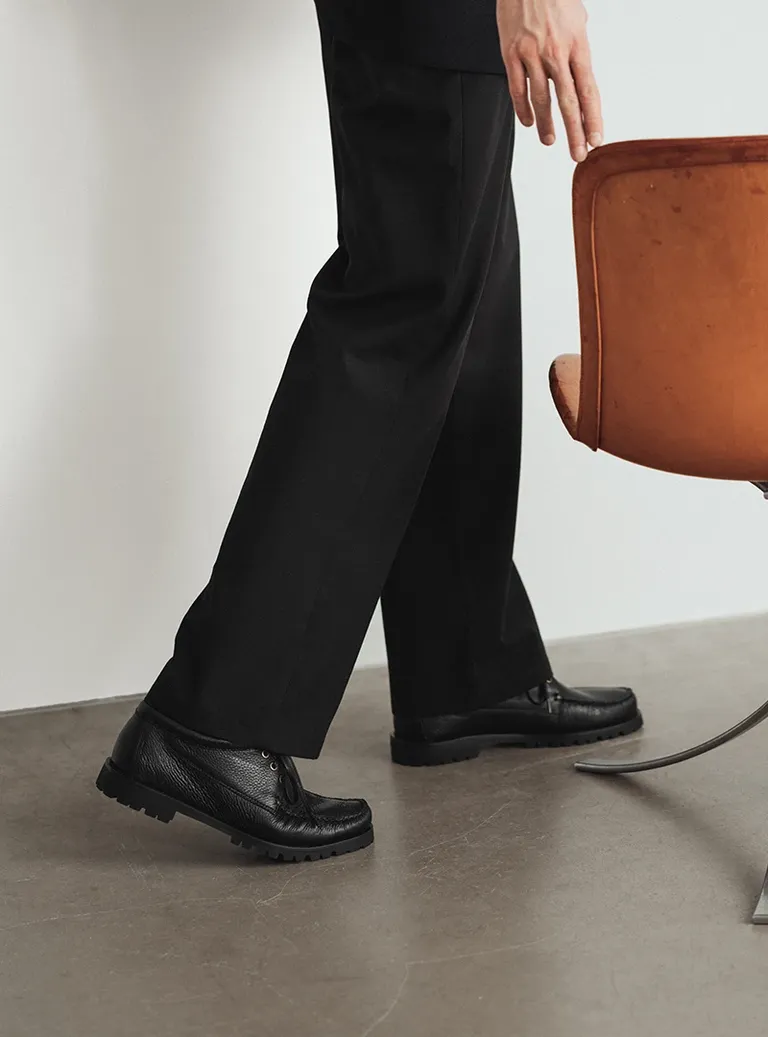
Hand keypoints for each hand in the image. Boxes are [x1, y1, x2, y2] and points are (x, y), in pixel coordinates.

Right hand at [497, 0, 602, 161]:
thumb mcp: (578, 21)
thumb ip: (579, 52)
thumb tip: (581, 78)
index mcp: (577, 45)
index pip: (588, 90)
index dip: (592, 118)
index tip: (596, 139)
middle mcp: (556, 53)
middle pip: (568, 101)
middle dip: (574, 131)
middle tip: (578, 154)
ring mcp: (532, 55)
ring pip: (541, 99)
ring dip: (546, 125)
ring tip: (550, 142)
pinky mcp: (511, 54)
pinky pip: (517, 88)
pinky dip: (523, 109)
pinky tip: (529, 122)